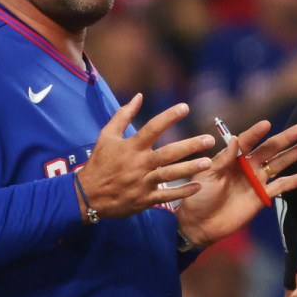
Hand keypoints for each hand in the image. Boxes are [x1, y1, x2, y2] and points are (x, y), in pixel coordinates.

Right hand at [75, 94, 215, 218]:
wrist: (88, 195)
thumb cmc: (99, 163)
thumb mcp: (107, 136)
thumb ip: (123, 115)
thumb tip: (138, 96)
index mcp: (131, 147)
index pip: (152, 128)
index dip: (169, 117)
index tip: (185, 107)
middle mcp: (139, 164)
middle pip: (168, 153)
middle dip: (189, 146)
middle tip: (208, 139)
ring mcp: (143, 183)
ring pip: (170, 175)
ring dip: (189, 168)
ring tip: (208, 162)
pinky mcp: (145, 199)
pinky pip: (166, 196)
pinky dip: (182, 192)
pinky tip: (197, 186)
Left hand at [175, 120, 296, 245]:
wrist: (199, 224)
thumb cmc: (198, 196)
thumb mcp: (207, 175)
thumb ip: (223, 158)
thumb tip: (237, 139)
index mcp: (232, 158)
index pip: (248, 141)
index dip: (257, 133)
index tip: (267, 124)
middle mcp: (247, 166)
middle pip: (270, 149)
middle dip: (286, 138)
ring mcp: (256, 181)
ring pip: (280, 163)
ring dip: (295, 153)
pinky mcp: (261, 197)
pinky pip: (280, 187)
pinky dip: (294, 182)